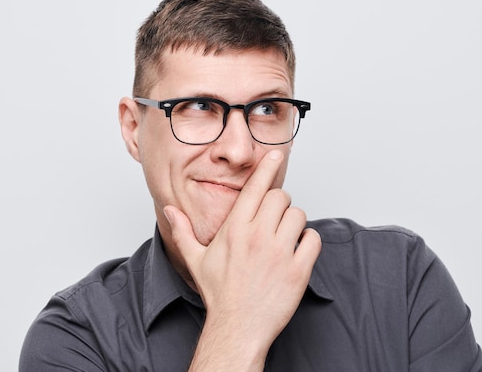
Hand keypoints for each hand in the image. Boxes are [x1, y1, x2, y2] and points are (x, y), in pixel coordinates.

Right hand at [164, 149, 321, 370]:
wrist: (237, 327)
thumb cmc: (219, 293)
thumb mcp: (197, 260)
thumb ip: (183, 231)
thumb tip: (169, 210)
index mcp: (234, 229)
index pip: (255, 187)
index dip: (267, 167)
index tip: (277, 155)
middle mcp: (257, 237)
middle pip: (281, 197)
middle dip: (279, 203)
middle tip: (273, 219)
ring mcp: (279, 253)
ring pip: (298, 216)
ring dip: (294, 222)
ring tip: (283, 238)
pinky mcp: (298, 270)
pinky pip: (313, 240)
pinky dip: (308, 242)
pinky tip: (297, 251)